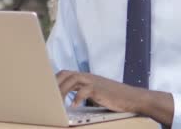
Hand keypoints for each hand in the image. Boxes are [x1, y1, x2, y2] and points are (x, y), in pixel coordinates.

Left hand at [56, 70, 173, 125]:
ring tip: (57, 102)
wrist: (133, 98)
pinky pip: (85, 90)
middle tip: (48, 95)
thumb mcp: (96, 94)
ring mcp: (94, 82)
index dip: (56, 80)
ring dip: (63, 90)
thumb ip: (84, 92)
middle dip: (55, 83)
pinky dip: (77, 98)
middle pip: (66, 73)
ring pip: (73, 79)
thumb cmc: (115, 98)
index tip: (47, 89)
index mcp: (86, 77)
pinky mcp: (100, 89)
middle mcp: (88, 77)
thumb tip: (70, 100)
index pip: (66, 73)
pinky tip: (74, 106)